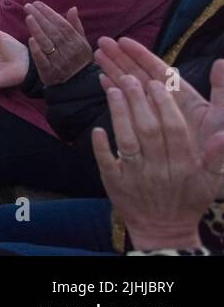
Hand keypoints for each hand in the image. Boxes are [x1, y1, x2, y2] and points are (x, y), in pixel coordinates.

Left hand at [24, 1, 91, 84]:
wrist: (78, 84)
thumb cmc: (78, 58)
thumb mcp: (82, 43)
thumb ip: (76, 26)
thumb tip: (72, 8)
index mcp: (78, 43)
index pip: (62, 25)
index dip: (50, 13)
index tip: (38, 4)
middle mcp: (69, 52)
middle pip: (53, 32)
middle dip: (40, 17)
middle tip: (28, 6)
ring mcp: (59, 62)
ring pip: (47, 44)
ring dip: (37, 30)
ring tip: (28, 17)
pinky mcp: (49, 73)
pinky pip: (42, 60)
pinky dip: (37, 50)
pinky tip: (30, 39)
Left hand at [93, 75, 223, 250]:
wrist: (163, 229)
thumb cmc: (187, 199)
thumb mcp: (210, 181)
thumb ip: (217, 157)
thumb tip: (223, 134)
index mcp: (183, 165)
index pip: (174, 128)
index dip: (165, 104)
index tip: (156, 83)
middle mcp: (159, 169)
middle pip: (149, 129)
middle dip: (139, 101)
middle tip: (129, 77)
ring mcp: (136, 176)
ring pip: (127, 141)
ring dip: (119, 114)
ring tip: (112, 90)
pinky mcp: (115, 183)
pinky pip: (107, 162)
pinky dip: (101, 145)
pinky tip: (97, 128)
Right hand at [96, 39, 223, 158]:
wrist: (194, 196)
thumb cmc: (209, 169)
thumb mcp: (219, 128)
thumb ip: (221, 95)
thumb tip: (221, 63)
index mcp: (186, 101)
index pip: (160, 72)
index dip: (142, 56)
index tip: (123, 41)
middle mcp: (168, 106)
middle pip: (141, 77)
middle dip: (122, 59)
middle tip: (102, 42)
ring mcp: (154, 119)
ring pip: (131, 90)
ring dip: (115, 72)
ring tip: (98, 56)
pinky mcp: (143, 134)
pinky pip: (124, 110)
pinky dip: (114, 95)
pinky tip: (103, 82)